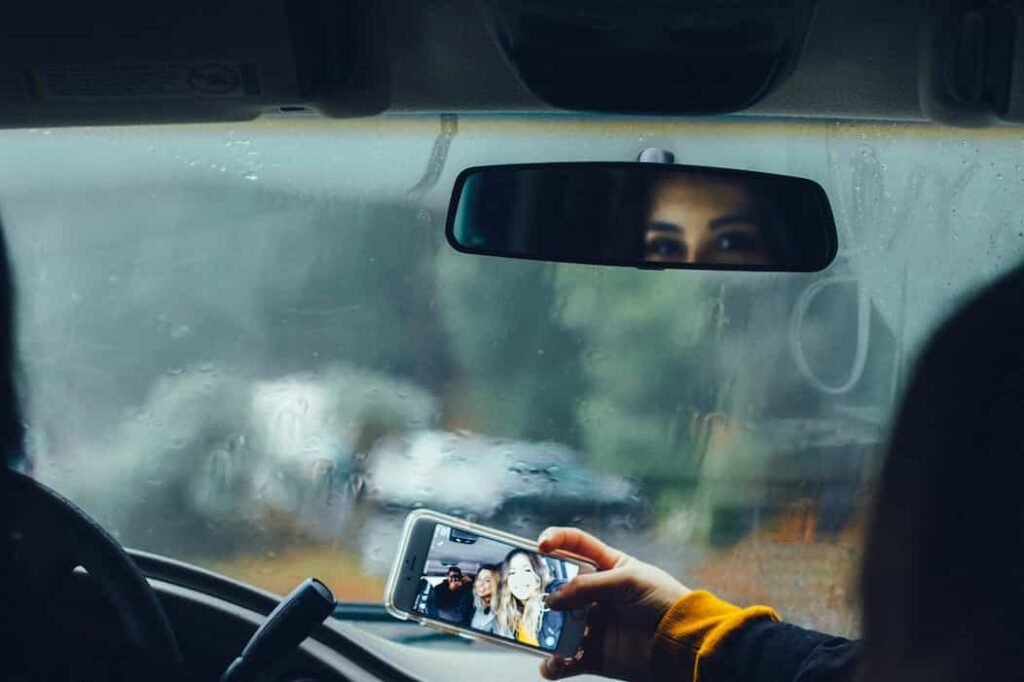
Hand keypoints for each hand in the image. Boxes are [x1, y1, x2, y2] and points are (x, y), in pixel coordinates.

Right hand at [537, 527, 689, 680]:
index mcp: (609, 566)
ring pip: (559, 625)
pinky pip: (567, 660)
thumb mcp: (627, 582)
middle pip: (560, 587)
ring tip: (539, 635)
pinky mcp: (595, 655)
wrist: (683, 644)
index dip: (556, 540)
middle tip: (528, 596)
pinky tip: (552, 664)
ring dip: (545, 630)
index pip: (576, 545)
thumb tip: (553, 600)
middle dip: (542, 591)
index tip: (538, 547)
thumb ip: (588, 586)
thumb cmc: (663, 602)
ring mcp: (595, 624)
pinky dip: (555, 664)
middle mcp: (598, 594)